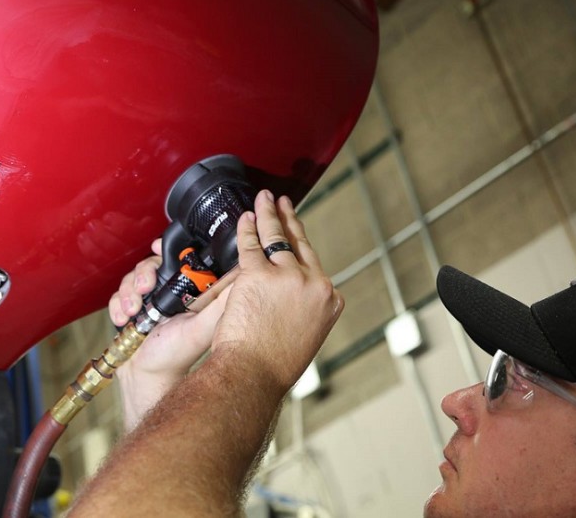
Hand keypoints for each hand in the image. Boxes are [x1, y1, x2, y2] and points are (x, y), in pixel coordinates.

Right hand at [109, 239, 235, 429]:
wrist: (147, 377)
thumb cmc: (178, 355)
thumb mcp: (202, 326)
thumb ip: (220, 302)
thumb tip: (242, 277)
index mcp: (188, 291)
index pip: (177, 259)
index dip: (166, 252)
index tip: (158, 249)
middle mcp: (168, 293)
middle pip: (151, 265)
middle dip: (143, 274)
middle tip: (145, 288)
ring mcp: (148, 301)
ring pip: (132, 278)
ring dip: (128, 292)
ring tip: (133, 310)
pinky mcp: (131, 309)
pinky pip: (118, 295)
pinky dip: (117, 305)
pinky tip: (123, 319)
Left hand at [210, 189, 342, 394]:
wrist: (252, 375)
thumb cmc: (272, 367)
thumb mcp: (305, 340)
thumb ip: (304, 315)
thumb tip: (293, 307)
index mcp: (330, 301)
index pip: (316, 268)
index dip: (303, 251)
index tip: (297, 238)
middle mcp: (314, 284)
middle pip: (300, 244)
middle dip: (290, 220)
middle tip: (284, 203)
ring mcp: (287, 276)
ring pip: (277, 237)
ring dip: (269, 213)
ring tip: (266, 199)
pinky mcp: (258, 274)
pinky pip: (251, 243)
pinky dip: (247, 227)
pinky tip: (246, 217)